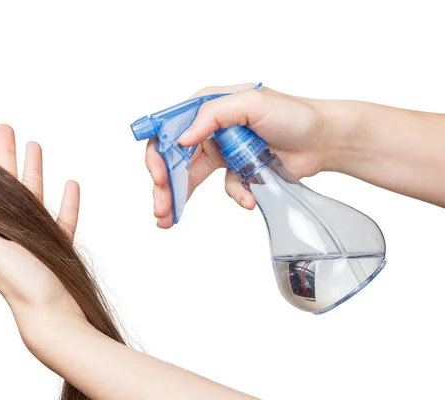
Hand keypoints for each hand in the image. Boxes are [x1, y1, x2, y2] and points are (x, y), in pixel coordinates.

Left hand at [0, 124, 84, 319]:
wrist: (55, 316)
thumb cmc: (25, 288)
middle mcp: (11, 232)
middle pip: (8, 185)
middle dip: (6, 155)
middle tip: (5, 127)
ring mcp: (35, 238)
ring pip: (34, 196)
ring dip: (35, 170)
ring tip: (35, 145)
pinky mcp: (56, 246)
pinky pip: (63, 218)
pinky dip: (67, 202)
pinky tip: (71, 185)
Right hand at [146, 83, 340, 227]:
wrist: (324, 140)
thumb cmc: (292, 114)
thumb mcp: (251, 103)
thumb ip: (213, 115)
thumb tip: (183, 139)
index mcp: (208, 108)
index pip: (170, 130)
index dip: (159, 154)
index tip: (158, 177)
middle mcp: (210, 130)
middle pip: (175, 159)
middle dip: (164, 185)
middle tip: (160, 208)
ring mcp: (222, 152)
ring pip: (191, 178)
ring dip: (180, 199)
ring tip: (168, 220)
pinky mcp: (237, 171)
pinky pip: (226, 189)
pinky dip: (235, 196)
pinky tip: (248, 198)